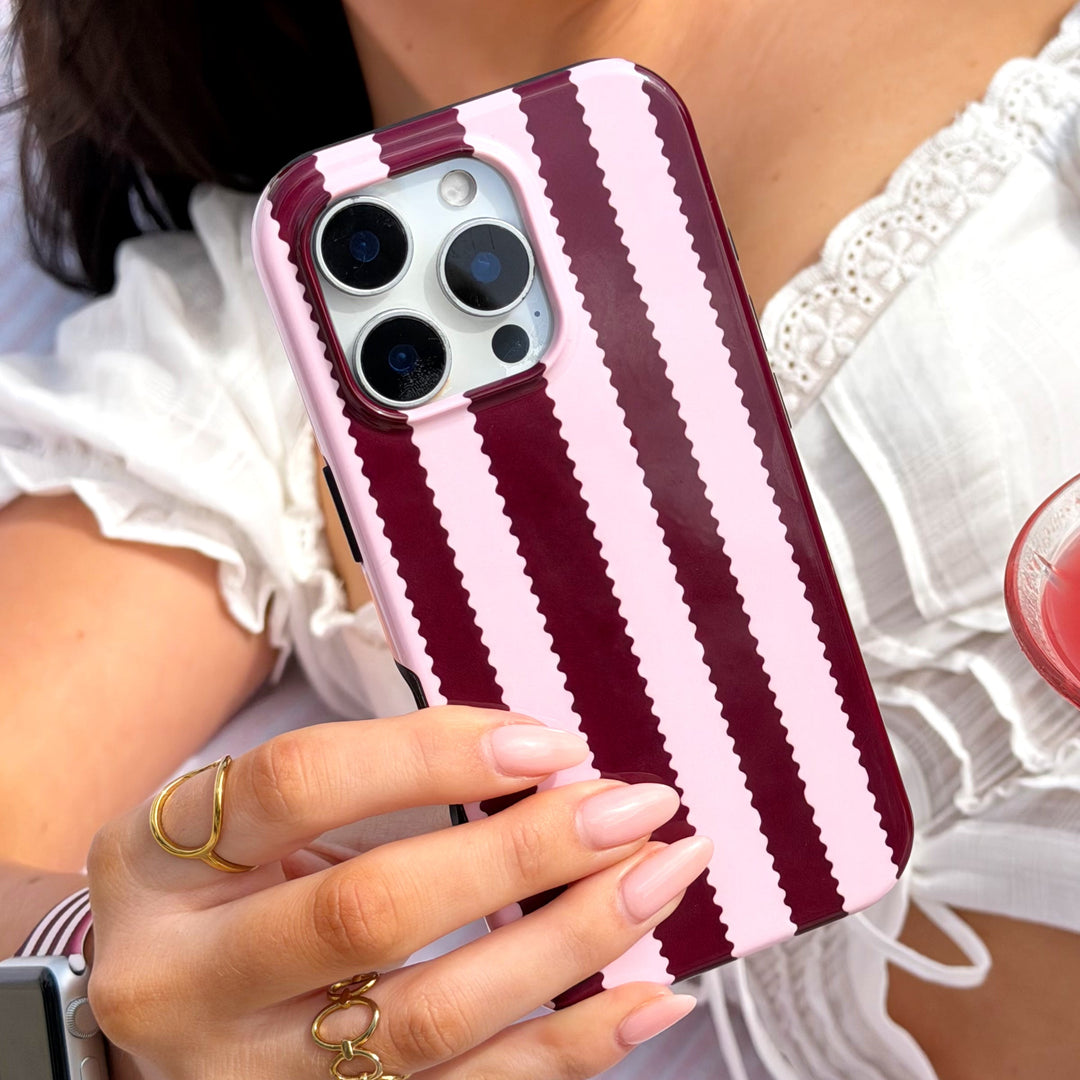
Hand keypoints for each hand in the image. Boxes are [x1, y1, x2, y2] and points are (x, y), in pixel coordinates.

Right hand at [87, 707, 709, 1078]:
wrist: (149, 1002)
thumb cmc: (217, 883)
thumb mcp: (246, 811)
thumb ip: (372, 774)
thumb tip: (540, 761)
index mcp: (157, 861)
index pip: (300, 783)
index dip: (434, 755)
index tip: (552, 746)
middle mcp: (187, 981)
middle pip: (369, 913)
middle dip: (522, 855)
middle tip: (633, 809)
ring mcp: (250, 1078)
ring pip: (427, 1021)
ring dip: (567, 946)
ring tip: (658, 880)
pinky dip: (569, 1049)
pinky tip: (648, 999)